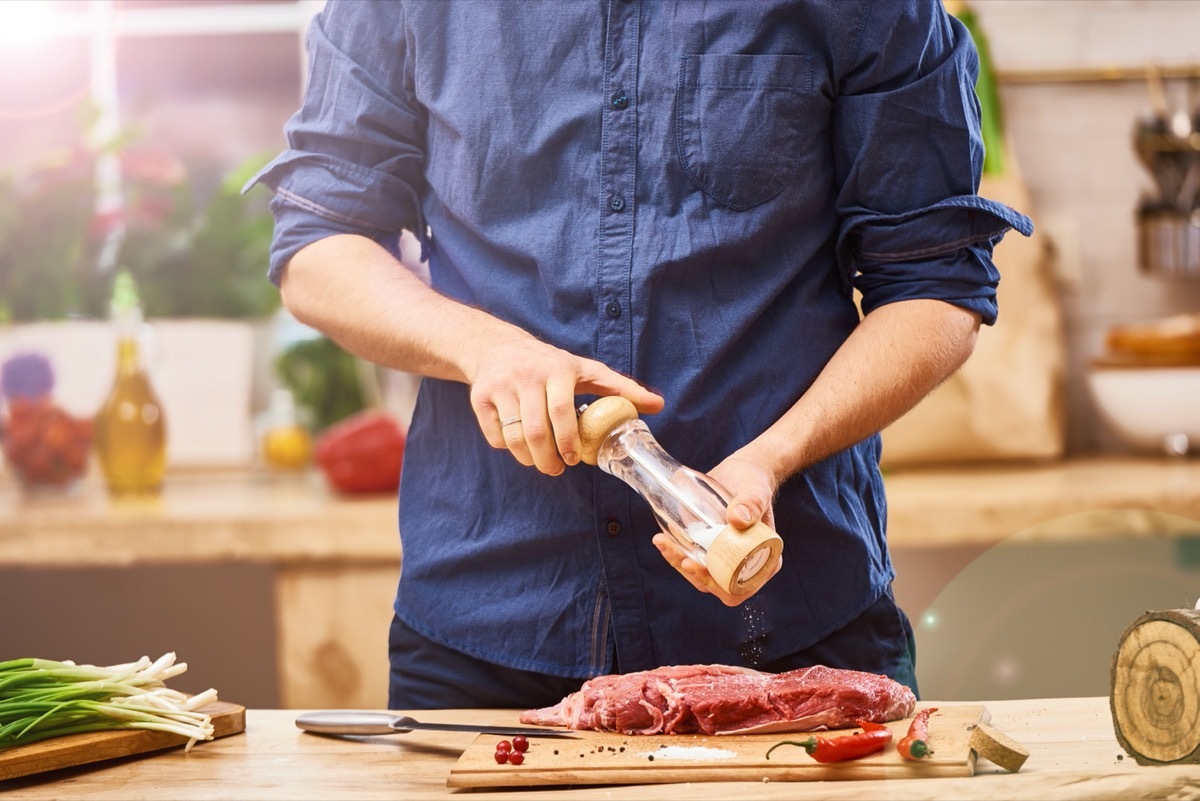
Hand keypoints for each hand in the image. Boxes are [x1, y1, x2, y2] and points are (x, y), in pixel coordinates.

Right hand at [467, 333, 662, 475]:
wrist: (496, 346)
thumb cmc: (549, 363)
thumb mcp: (585, 370)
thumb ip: (621, 388)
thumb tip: (659, 404)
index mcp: (557, 369)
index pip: (561, 410)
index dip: (567, 440)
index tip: (574, 459)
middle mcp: (526, 375)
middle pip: (534, 430)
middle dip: (547, 458)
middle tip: (558, 468)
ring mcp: (500, 386)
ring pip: (513, 437)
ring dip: (528, 459)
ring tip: (541, 462)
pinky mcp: (479, 397)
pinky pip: (495, 435)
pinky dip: (508, 448)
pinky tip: (519, 446)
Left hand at [652, 452, 781, 605]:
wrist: (741, 471)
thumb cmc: (754, 482)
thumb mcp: (756, 489)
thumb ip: (752, 503)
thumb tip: (738, 519)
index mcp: (766, 561)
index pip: (739, 587)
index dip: (716, 584)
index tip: (693, 565)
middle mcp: (745, 565)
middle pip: (715, 584)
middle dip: (691, 572)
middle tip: (673, 552)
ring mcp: (725, 559)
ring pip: (700, 574)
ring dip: (678, 562)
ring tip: (662, 542)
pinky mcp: (709, 549)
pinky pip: (692, 558)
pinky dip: (676, 552)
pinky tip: (662, 538)